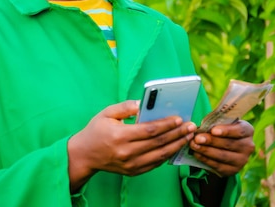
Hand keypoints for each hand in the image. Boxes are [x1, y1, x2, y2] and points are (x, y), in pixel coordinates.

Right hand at [67, 100, 195, 190]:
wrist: (84, 156)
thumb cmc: (96, 131)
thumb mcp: (106, 113)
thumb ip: (125, 107)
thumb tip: (142, 103)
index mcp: (119, 135)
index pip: (149, 130)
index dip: (166, 124)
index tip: (179, 118)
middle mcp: (126, 152)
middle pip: (158, 143)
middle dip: (177, 134)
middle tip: (191, 127)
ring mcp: (130, 164)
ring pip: (159, 156)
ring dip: (176, 146)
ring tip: (188, 136)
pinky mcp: (132, 172)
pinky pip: (154, 164)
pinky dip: (167, 156)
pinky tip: (175, 147)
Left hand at [188, 120, 254, 176]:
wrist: (226, 147)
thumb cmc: (223, 130)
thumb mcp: (223, 123)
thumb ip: (216, 124)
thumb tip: (201, 128)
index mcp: (248, 131)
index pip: (239, 131)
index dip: (226, 131)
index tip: (213, 130)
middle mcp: (248, 146)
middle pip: (229, 144)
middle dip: (211, 141)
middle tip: (197, 138)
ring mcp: (242, 160)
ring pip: (222, 156)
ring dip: (206, 150)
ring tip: (194, 145)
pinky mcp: (233, 171)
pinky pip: (218, 166)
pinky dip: (206, 159)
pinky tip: (197, 154)